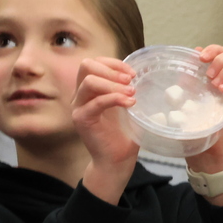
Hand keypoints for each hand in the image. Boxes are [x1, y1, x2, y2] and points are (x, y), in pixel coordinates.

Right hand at [71, 56, 139, 204]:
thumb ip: (127, 88)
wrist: (117, 160)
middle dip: (111, 69)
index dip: (113, 63)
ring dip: (113, 84)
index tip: (133, 73)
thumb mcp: (127, 105)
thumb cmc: (123, 134)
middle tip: (130, 81)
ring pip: (89, 81)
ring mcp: (79, 106)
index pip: (94, 63)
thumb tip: (143, 71)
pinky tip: (130, 104)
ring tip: (132, 93)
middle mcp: (80, 95)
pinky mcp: (81, 119)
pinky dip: (115, 99)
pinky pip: (96, 102)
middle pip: (87, 66)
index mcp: (90, 89)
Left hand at [185, 45, 222, 174]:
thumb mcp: (188, 103)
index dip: (213, 49)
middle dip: (221, 58)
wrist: (208, 154)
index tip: (199, 55)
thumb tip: (184, 67)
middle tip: (208, 72)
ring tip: (215, 82)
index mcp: (220, 77)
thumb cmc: (199, 128)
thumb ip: (189, 85)